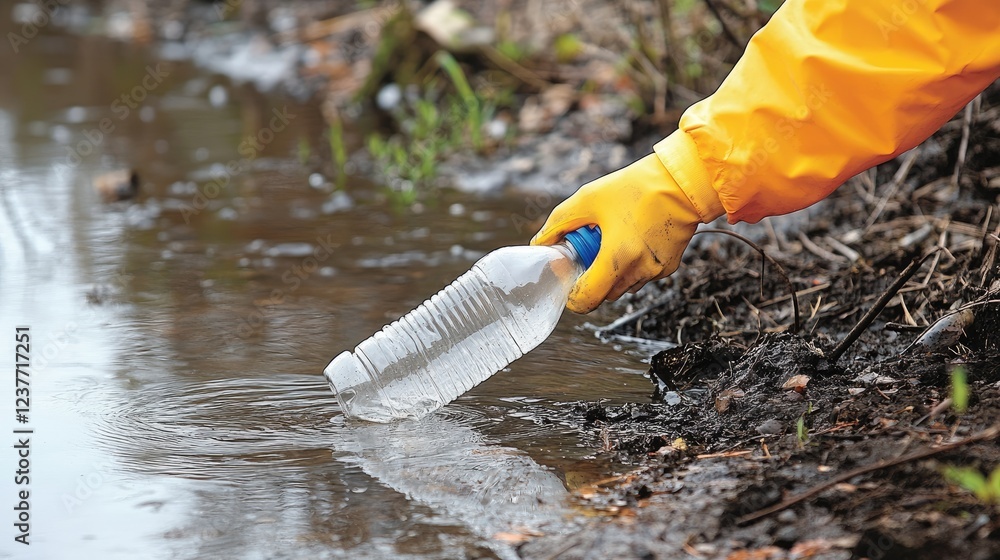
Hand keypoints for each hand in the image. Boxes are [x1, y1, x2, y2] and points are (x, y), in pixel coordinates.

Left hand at [530, 154, 706, 312]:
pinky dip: (632, 266)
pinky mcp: (669, 267)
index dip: (573, 296)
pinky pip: (641, 276)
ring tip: (613, 241)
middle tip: (590, 250)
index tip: (569, 280)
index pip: (587, 300)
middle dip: (593, 279)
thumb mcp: (589, 198)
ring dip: (612, 274)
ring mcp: (656, 271)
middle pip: (604, 294)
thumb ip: (559, 223)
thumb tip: (539, 243)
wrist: (683, 181)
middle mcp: (639, 271)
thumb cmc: (635, 187)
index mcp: (618, 258)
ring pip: (623, 287)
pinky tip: (632, 240)